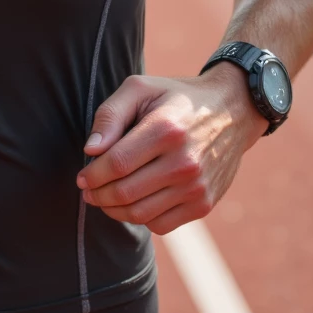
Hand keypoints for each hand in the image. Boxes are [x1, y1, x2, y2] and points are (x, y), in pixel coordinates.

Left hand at [76, 65, 267, 234]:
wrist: (231, 111)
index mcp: (166, 129)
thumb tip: (90, 150)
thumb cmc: (176, 98)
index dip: (92, 175)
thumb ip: (110, 115)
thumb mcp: (141, 88)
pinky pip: (161, 224)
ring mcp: (197, 186)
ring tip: (104, 198)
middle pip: (125, 192)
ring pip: (140, 213)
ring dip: (113, 210)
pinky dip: (141, 218)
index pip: (117, 164)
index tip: (82, 177)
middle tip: (88, 190)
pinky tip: (134, 202)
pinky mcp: (204, 203)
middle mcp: (184, 161)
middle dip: (97, 195)